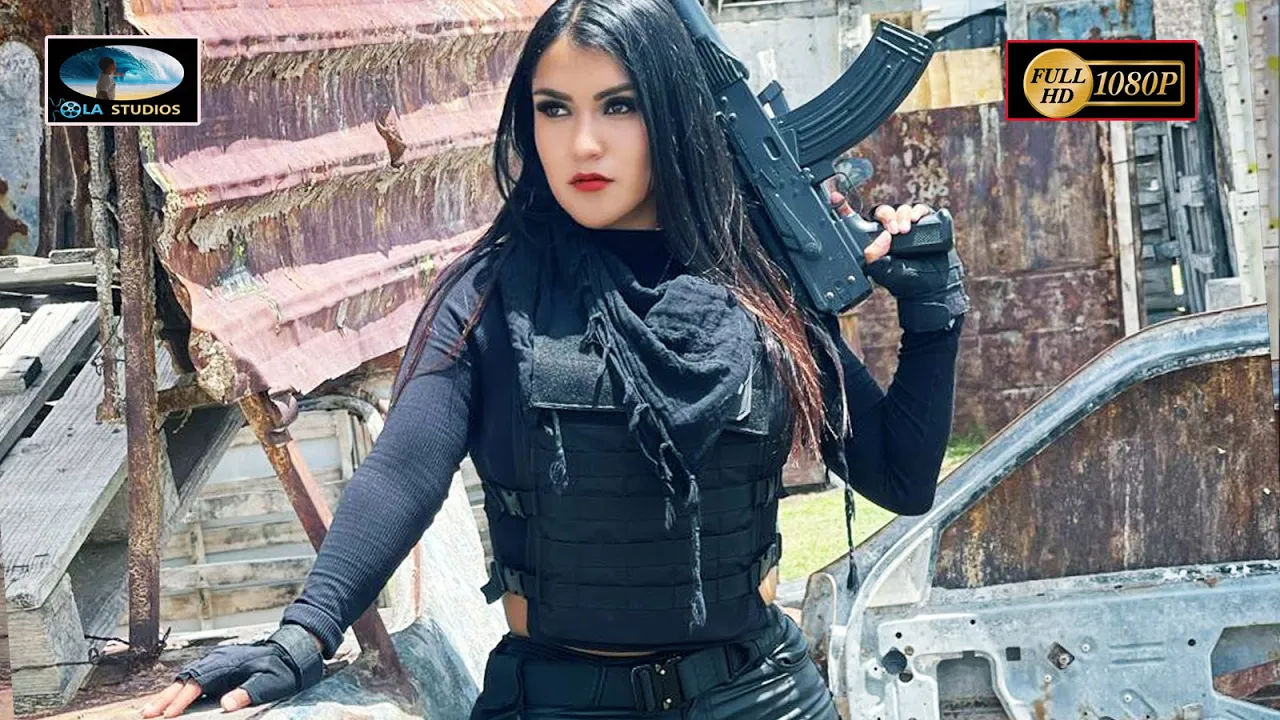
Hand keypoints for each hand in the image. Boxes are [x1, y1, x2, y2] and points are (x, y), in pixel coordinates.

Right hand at [140, 625, 323, 717]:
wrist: (292, 651)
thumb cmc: (282, 668)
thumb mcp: (270, 683)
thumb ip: (248, 693)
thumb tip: (226, 705)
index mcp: (228, 663)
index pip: (198, 683)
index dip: (182, 700)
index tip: (168, 714)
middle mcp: (218, 660)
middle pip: (185, 679)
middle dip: (165, 697)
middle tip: (147, 713)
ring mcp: (216, 663)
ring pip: (186, 679)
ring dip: (168, 695)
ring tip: (150, 711)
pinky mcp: (218, 668)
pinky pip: (194, 679)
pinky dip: (180, 691)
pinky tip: (170, 702)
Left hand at [828, 193, 969, 332]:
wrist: (933, 287)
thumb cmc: (906, 281)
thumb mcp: (884, 272)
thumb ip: (875, 257)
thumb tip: (882, 237)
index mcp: (875, 240)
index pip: (857, 221)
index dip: (844, 208)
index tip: (835, 198)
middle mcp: (890, 231)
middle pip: (883, 212)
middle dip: (886, 216)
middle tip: (892, 231)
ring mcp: (908, 226)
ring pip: (902, 208)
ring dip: (902, 216)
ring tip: (905, 231)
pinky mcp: (926, 224)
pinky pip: (921, 209)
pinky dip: (918, 211)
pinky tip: (917, 219)